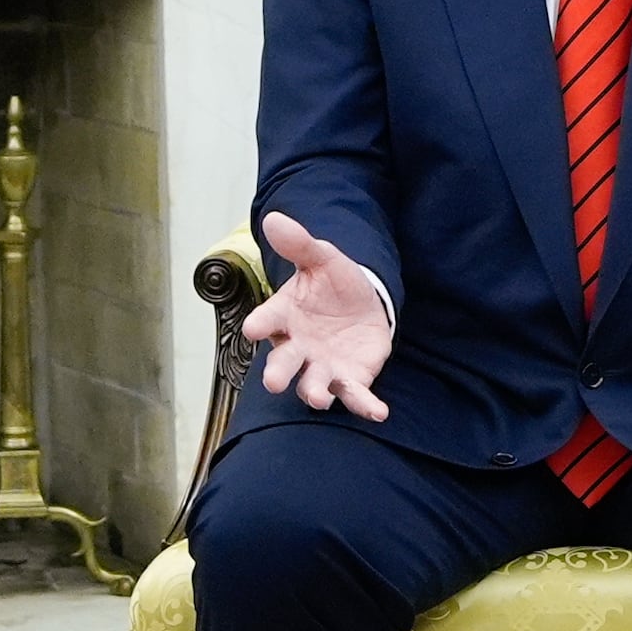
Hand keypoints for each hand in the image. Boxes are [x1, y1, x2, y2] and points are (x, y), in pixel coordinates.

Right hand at [239, 211, 393, 420]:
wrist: (362, 304)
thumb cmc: (332, 284)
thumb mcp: (321, 259)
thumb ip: (299, 245)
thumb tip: (274, 219)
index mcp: (285, 316)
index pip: (268, 319)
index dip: (260, 324)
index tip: (253, 328)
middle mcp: (299, 346)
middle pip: (285, 362)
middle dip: (278, 373)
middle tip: (273, 382)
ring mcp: (324, 366)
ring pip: (315, 384)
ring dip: (316, 392)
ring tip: (320, 398)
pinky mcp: (352, 378)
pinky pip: (356, 395)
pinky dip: (365, 405)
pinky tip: (378, 412)